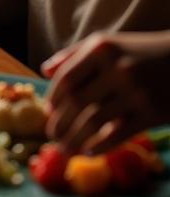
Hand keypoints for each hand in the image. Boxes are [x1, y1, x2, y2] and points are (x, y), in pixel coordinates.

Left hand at [41, 31, 169, 153]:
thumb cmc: (139, 52)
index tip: (48, 112)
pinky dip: (100, 146)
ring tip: (65, 149)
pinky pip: (119, 135)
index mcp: (101, 50)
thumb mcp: (107, 44)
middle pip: (77, 103)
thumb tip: (44, 71)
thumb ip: (74, 55)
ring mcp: (136, 92)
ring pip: (94, 122)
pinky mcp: (152, 113)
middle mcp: (117, 69)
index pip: (67, 78)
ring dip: (75, 139)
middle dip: (60, 123)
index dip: (53, 98)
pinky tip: (90, 152)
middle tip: (51, 137)